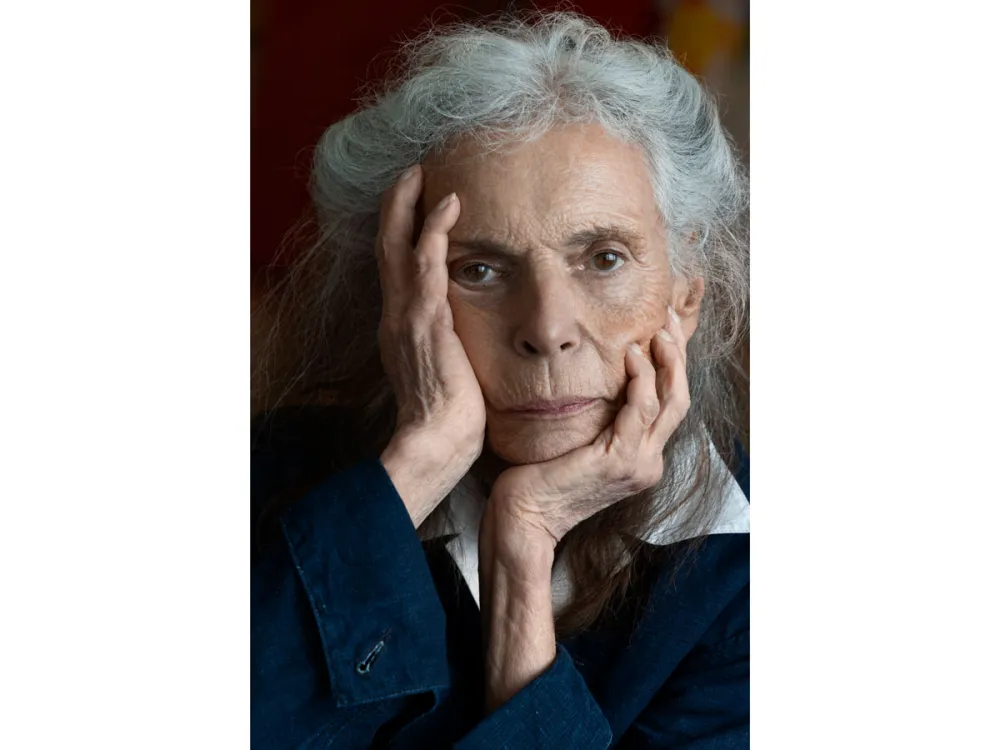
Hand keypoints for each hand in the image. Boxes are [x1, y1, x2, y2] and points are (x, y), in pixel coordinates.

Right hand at [376, 166, 486, 524]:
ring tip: (423, 176)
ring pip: (398, 246)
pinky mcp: (426, 320)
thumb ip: (447, 345)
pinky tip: (449, 205)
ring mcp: (407, 316)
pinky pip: (426, 263)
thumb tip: (465, 336)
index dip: (400, 234)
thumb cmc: (448, 416)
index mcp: (399, 328)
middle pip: (386, 247)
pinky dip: (434, 230)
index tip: (415, 207)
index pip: (395, 269)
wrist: (437, 441)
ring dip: (409, 206)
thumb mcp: (444, 372)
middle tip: (411, 174)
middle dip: (396, 207)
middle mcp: (395, 316)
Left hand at [489, 308, 690, 549]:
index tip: (665, 329)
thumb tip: (595, 379)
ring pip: (669, 402)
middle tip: (670, 319)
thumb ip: (597, 418)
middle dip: (678, 355)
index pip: (670, 404)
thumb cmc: (540, 478)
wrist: (524, 518)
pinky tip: (632, 357)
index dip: (674, 365)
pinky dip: (641, 381)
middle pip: (679, 398)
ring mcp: (637, 463)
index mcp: (640, 457)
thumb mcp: (577, 442)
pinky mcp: (619, 461)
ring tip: (654, 332)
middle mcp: (648, 462)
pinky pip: (640, 412)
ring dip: (665, 362)